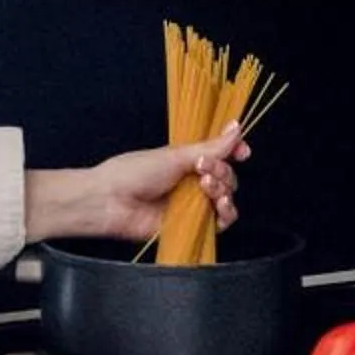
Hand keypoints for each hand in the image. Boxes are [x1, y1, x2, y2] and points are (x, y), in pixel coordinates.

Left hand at [27, 123, 247, 244]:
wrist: (111, 201)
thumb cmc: (135, 172)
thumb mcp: (176, 155)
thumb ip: (210, 146)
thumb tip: (237, 128)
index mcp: (188, 160)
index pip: (222, 156)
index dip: (235, 152)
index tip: (243, 151)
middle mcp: (193, 182)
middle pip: (228, 177)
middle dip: (223, 172)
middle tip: (204, 169)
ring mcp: (193, 205)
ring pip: (227, 199)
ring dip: (224, 191)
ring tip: (206, 187)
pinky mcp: (192, 226)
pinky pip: (220, 222)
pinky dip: (224, 214)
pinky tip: (216, 206)